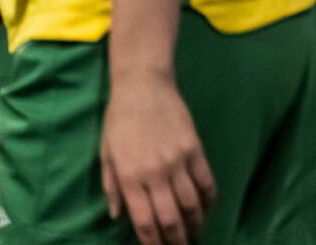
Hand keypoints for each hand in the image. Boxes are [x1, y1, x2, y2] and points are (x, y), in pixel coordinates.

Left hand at [102, 71, 215, 243]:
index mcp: (130, 177)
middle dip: (177, 239)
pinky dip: (209, 198)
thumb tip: (118, 215)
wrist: (144, 86)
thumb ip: (112, 187)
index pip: (145, 221)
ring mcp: (178, 161)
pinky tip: (207, 207)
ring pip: (191, 203)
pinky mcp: (194, 148)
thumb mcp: (106, 154)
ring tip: (195, 233)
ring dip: (195, 223)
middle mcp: (155, 173)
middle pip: (171, 218)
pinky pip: (206, 180)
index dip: (153, 242)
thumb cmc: (119, 120)